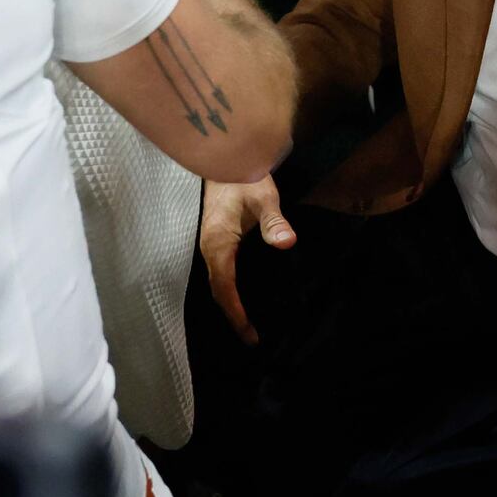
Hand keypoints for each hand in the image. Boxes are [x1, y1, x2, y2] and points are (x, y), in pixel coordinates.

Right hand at [198, 177, 293, 342]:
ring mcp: (210, 244)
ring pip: (217, 283)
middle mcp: (209, 248)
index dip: (235, 312)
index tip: (249, 333)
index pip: (224, 287)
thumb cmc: (244, 176)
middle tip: (252, 339)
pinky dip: (230, 291)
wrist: (226, 157)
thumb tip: (286, 243)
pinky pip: (220, 273)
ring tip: (247, 326)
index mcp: (218, 243)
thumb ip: (275, 221)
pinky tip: (243, 297)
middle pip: (218, 291)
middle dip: (233, 316)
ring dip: (230, 305)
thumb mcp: (264, 197)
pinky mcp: (216, 240)